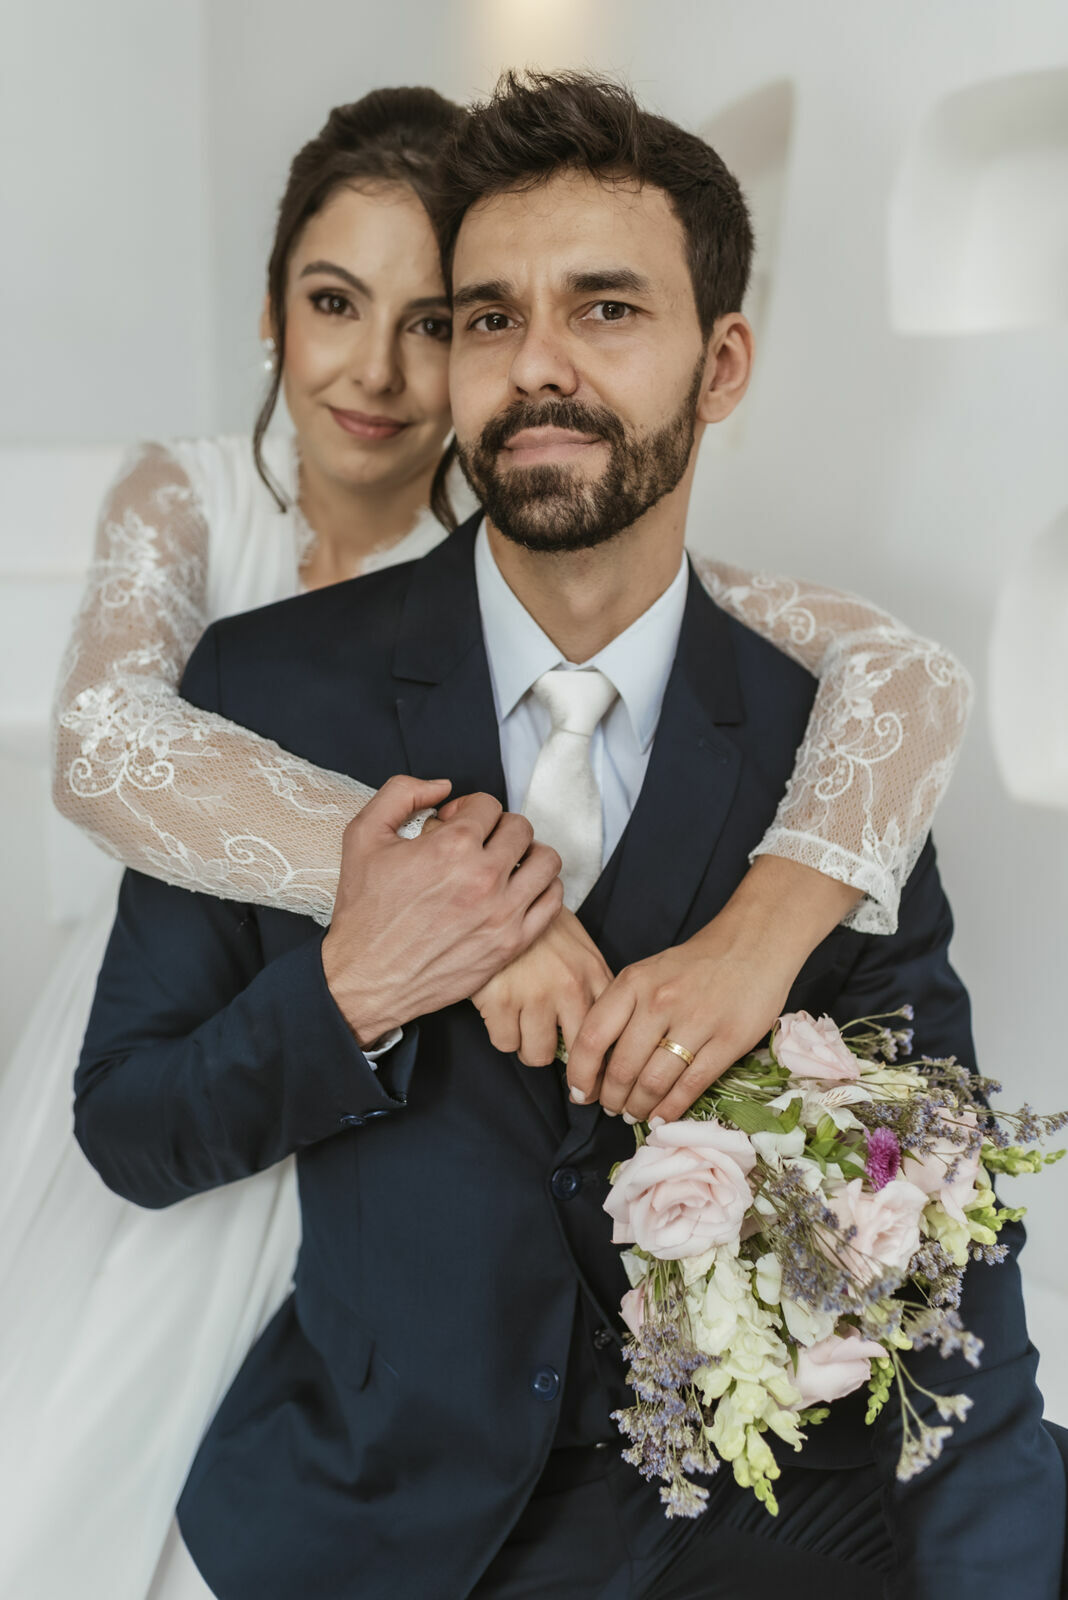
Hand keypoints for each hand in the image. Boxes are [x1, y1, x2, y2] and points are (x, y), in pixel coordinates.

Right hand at [322, 776, 562, 1046]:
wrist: (365, 978)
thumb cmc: (363, 909)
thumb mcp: (362, 835)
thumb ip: (400, 793)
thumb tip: (443, 786)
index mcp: (452, 846)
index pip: (488, 805)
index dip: (468, 810)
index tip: (452, 828)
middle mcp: (484, 876)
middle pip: (521, 828)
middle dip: (497, 828)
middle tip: (477, 845)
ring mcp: (503, 912)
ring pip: (546, 861)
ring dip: (527, 854)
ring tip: (504, 864)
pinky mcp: (512, 943)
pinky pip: (553, 901)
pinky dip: (542, 888)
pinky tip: (517, 890)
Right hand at [471, 906, 613, 1065]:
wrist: (499, 896)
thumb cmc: (540, 927)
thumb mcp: (578, 948)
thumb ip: (593, 986)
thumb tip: (603, 1034)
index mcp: (593, 974)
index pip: (610, 1034)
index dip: (602, 1060)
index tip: (594, 1073)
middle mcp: (569, 986)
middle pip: (576, 1056)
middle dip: (565, 1058)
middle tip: (552, 1049)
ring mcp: (534, 994)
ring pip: (536, 1055)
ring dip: (528, 1044)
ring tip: (522, 1021)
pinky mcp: (500, 999)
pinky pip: (505, 1043)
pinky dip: (502, 1033)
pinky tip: (501, 1010)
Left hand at [564, 856, 861, 1121]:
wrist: (753, 942)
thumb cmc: (695, 963)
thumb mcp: (647, 972)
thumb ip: (622, 1008)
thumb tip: (596, 1058)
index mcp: (633, 983)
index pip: (593, 1037)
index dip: (581, 1073)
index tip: (580, 1092)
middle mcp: (659, 1002)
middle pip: (622, 1067)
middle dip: (611, 1098)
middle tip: (611, 1108)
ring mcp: (695, 1022)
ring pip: (654, 1081)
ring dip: (638, 1107)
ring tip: (634, 1114)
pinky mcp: (728, 1041)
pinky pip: (691, 1085)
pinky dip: (671, 1108)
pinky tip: (662, 1117)